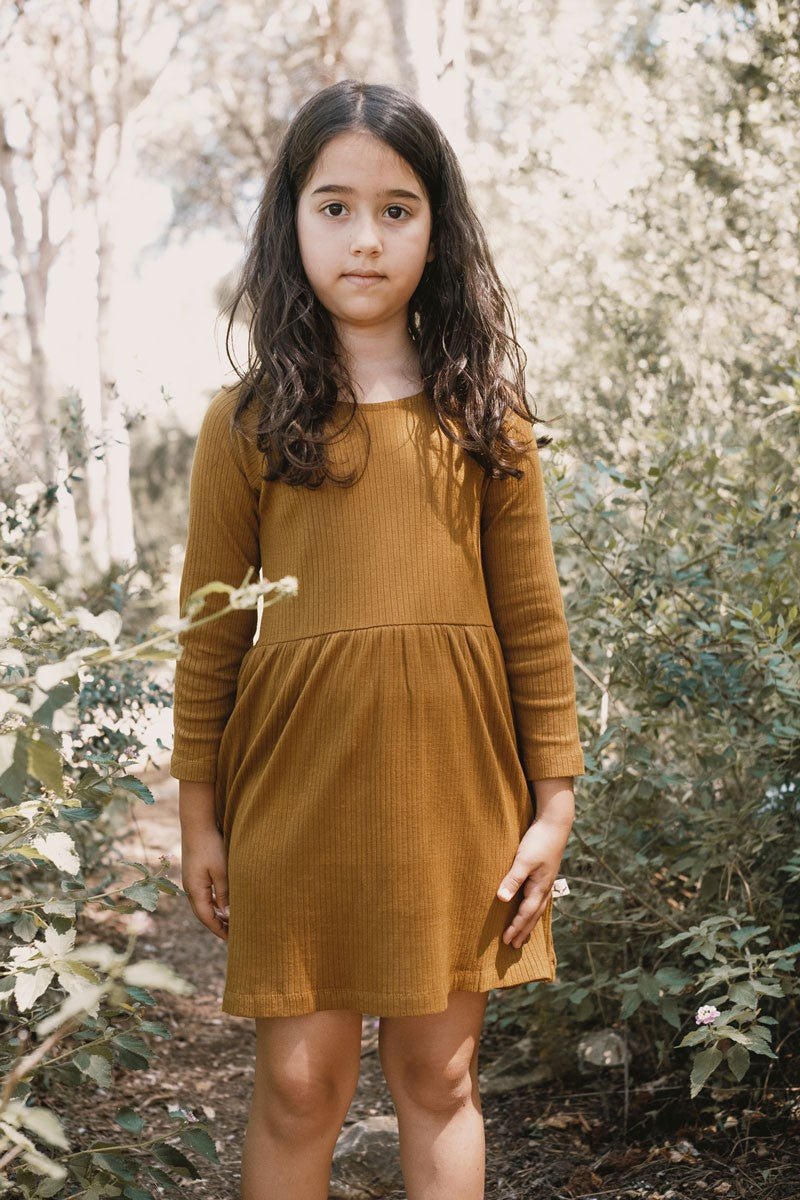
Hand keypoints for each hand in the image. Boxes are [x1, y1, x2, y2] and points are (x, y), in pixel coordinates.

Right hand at [181, 825, 229, 940]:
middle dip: (218, 926)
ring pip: (204, 905)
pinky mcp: (194, 874)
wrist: (197, 824)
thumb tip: (228, 915)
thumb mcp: (221, 871)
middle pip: (204, 914)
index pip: (207, 918)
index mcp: (195, 891)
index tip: (232, 940)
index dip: (219, 930)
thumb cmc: (211, 846)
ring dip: (216, 915)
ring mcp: (191, 882)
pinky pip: (204, 895)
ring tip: (231, 923)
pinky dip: (214, 903)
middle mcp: (190, 889)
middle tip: (234, 936)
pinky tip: (224, 905)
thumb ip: (225, 893)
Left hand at [496, 818, 570, 948]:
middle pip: (533, 916)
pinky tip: (531, 908)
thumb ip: (513, 879)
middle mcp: (545, 888)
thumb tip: (501, 899)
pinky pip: (539, 899)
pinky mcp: (545, 874)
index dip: (516, 928)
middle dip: (524, 931)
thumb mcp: (523, 860)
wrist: (556, 824)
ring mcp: (546, 882)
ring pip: (538, 909)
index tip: (506, 941)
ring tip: (524, 934)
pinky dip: (534, 909)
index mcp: (539, 888)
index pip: (526, 914)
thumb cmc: (538, 841)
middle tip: (514, 946)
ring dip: (530, 923)